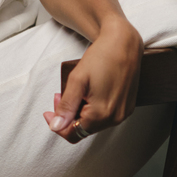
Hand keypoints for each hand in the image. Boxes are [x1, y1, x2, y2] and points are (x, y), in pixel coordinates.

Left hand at [44, 18, 141, 142]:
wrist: (124, 43)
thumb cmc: (101, 57)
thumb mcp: (77, 80)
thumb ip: (66, 106)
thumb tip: (56, 127)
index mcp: (101, 114)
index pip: (73, 134)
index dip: (57, 124)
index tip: (48, 111)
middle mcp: (115, 118)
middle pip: (83, 129)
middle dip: (68, 115)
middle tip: (60, 95)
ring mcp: (123, 113)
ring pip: (94, 123)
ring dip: (80, 112)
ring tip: (75, 92)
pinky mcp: (128, 107)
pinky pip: (105, 116)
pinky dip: (93, 109)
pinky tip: (89, 94)